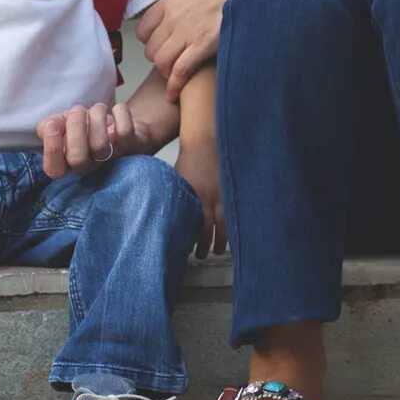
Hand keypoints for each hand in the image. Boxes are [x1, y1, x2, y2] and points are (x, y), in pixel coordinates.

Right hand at [38, 102, 135, 178]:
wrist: (122, 122)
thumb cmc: (88, 126)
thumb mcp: (64, 123)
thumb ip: (50, 125)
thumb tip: (50, 126)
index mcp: (69, 162)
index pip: (55, 170)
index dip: (51, 150)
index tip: (52, 125)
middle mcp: (90, 166)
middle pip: (77, 159)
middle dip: (74, 128)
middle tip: (78, 110)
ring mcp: (113, 159)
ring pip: (100, 145)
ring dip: (96, 116)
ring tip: (98, 108)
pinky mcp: (133, 148)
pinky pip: (125, 132)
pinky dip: (120, 113)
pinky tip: (117, 109)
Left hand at [136, 0, 228, 101]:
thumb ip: (179, 7)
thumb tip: (173, 24)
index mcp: (169, 1)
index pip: (142, 30)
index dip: (150, 43)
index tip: (161, 47)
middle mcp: (173, 16)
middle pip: (151, 49)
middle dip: (159, 60)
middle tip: (172, 63)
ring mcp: (186, 31)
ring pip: (161, 61)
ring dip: (166, 73)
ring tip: (176, 76)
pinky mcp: (203, 45)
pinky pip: (180, 71)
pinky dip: (174, 85)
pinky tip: (173, 95)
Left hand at [175, 130, 226, 257]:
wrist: (206, 143)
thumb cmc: (188, 161)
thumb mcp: (176, 179)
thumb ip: (175, 197)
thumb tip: (165, 214)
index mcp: (191, 197)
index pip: (190, 225)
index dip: (189, 240)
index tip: (185, 250)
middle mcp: (207, 200)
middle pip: (207, 230)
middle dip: (204, 245)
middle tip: (201, 256)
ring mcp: (222, 197)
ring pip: (224, 225)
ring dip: (221, 240)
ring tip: (218, 251)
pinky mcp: (232, 193)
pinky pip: (234, 214)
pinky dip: (233, 225)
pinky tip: (234, 234)